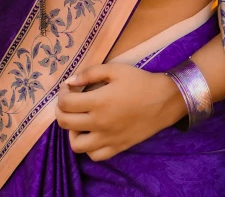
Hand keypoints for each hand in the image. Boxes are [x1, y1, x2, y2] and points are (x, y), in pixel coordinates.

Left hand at [55, 62, 187, 160]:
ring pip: (76, 145)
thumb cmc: (139, 82)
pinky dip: (88, 147)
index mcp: (98, 102)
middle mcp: (99, 123)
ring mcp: (107, 139)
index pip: (66, 103)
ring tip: (78, 120)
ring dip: (71, 132)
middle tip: (68, 101)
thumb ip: (90, 73)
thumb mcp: (115, 69)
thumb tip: (71, 82)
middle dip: (60, 110)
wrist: (163, 101)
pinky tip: (92, 133)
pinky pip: (94, 156)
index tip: (67, 87)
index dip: (61, 93)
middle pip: (65, 123)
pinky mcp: (117, 148)